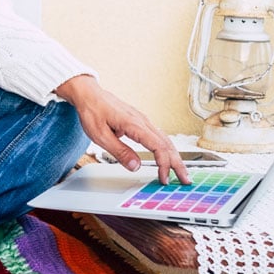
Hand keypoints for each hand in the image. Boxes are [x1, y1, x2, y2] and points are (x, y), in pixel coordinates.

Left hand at [55, 74, 190, 184]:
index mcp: (133, 124)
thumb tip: (136, 166)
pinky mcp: (139, 121)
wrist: (88, 94)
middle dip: (177, 162)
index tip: (164, 178)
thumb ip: (119, 152)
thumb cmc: (92, 111)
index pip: (157, 146)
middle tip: (185, 179)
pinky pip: (157, 135)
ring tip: (180, 171)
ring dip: (174, 156)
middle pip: (166, 143)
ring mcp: (142, 120)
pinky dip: (166, 148)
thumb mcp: (100, 136)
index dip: (164, 163)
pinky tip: (168, 156)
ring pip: (164, 139)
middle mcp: (142, 120)